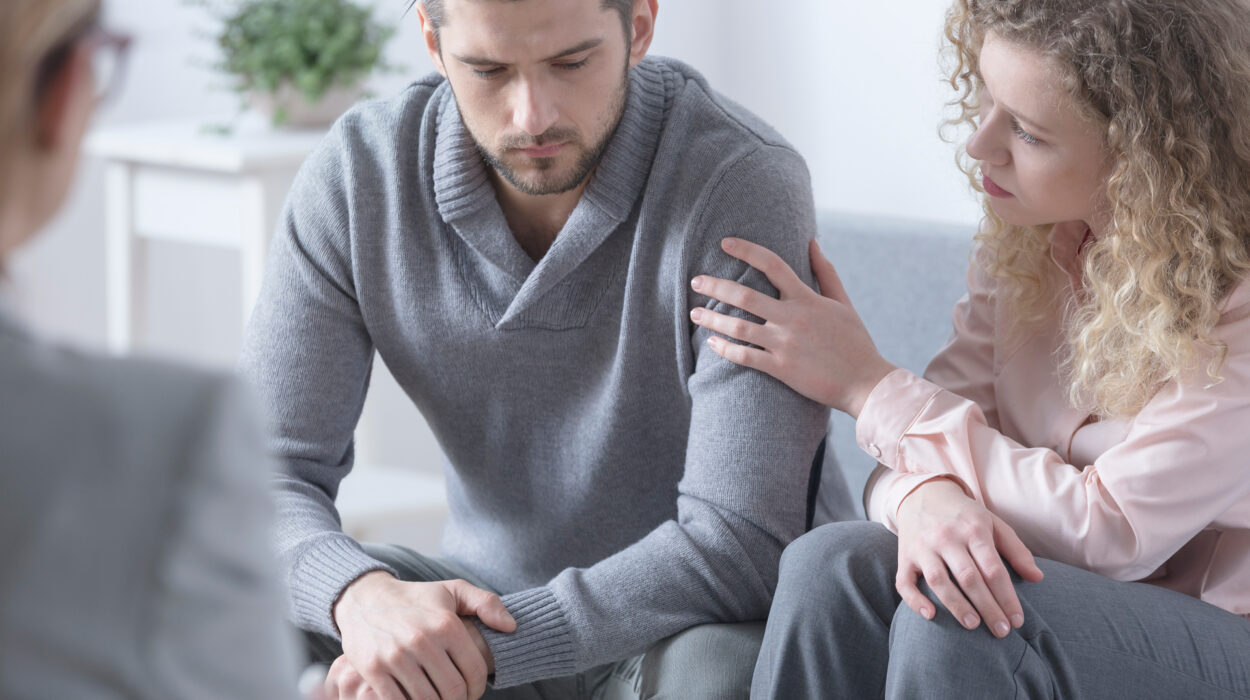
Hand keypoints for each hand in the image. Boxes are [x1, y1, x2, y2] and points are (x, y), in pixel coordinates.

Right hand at [331, 572, 516, 699]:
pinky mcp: (374, 669)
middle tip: (457, 698)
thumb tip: (511, 627)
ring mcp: (395, 656)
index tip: (473, 691)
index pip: (474, 671)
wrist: (364, 598)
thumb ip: (486, 603)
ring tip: (438, 698)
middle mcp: (422, 640)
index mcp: (446, 624)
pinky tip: (415, 698)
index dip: (479, 688)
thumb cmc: (415, 598)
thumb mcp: (453, 590)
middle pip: (453, 691)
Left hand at [689, 237, 895, 416]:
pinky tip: (711, 342)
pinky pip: (745, 357)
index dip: (746, 250)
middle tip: (696, 281)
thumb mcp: (843, 302)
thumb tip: (812, 242)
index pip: (772, 264)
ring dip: (712, 318)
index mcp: (806, 298)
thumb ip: (825, 272)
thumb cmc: (855, 341)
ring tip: (694, 313)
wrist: (866, 382)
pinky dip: (725, 349)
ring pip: (738, 326)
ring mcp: (785, 344)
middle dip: (715, 286)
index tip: (725, 243)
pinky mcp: (781, 368)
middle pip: (744, 295)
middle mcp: (792, 318)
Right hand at [894, 479, 1043, 637]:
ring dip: (956, 605)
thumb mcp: (993, 523)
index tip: (1017, 620)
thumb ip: (1016, 550)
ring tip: (973, 626)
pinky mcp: (904, 556)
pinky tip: (930, 615)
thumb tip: (1037, 578)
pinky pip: (904, 582)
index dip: (1007, 597)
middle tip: (1001, 632)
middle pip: (969, 578)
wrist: (923, 493)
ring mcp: (923, 547)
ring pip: (938, 580)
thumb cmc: (964, 515)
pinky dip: (915, 600)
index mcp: (973, 529)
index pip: (993, 569)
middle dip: (987, 607)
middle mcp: (946, 537)